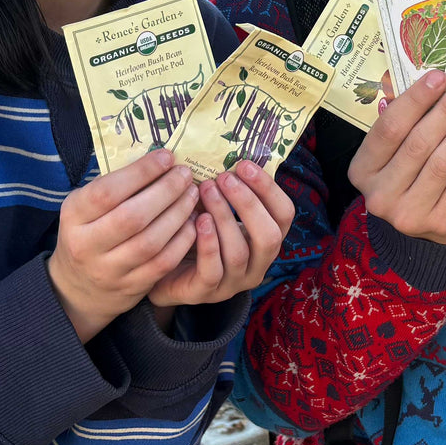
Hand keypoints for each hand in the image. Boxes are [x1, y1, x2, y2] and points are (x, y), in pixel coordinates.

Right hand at [48, 150, 199, 342]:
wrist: (78, 286)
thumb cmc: (89, 232)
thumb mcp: (86, 207)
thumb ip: (115, 187)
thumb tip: (159, 159)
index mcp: (73, 216)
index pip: (107, 192)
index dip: (141, 172)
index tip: (167, 157)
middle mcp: (86, 245)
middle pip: (132, 217)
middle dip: (165, 191)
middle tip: (185, 175)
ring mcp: (109, 270)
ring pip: (150, 241)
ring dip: (178, 214)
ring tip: (192, 194)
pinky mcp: (131, 287)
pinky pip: (163, 262)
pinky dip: (182, 240)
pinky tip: (193, 222)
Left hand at [149, 160, 293, 308]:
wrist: (161, 271)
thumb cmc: (194, 233)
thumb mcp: (218, 210)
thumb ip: (229, 190)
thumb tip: (229, 151)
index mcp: (266, 241)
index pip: (284, 215)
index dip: (269, 189)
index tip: (244, 164)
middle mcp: (257, 264)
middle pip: (269, 236)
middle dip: (248, 203)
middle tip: (224, 177)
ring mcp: (233, 283)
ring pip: (239, 252)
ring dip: (224, 216)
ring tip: (205, 190)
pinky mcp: (206, 293)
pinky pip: (213, 270)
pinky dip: (207, 242)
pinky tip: (197, 220)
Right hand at [348, 70, 445, 245]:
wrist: (428, 226)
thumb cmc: (411, 175)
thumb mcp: (395, 152)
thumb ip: (408, 123)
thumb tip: (440, 81)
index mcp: (362, 170)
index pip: (389, 129)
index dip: (415, 100)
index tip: (440, 76)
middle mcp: (380, 195)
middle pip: (419, 144)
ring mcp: (410, 213)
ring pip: (445, 161)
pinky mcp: (441, 222)